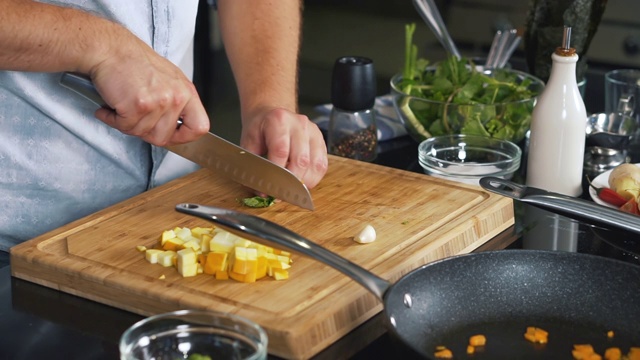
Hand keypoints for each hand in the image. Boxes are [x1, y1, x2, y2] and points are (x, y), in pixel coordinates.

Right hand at [89, 36, 209, 145]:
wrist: (110, 49)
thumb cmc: (135, 62)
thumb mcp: (168, 79)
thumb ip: (177, 103)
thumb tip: (177, 127)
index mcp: (186, 92)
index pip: (199, 127)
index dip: (185, 136)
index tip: (172, 135)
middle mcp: (176, 98)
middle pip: (163, 137)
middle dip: (145, 131)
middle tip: (135, 116)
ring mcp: (158, 102)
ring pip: (141, 133)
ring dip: (127, 123)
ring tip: (123, 105)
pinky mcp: (138, 106)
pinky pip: (124, 126)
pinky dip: (113, 119)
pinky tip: (112, 107)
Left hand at [240, 107, 327, 188]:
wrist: (272, 116)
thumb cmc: (260, 130)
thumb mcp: (249, 143)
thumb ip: (254, 166)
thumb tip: (262, 193)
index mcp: (279, 120)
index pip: (281, 151)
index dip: (276, 174)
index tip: (269, 188)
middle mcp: (299, 124)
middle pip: (301, 160)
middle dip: (290, 182)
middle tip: (280, 194)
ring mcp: (313, 132)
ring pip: (315, 165)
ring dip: (304, 183)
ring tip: (291, 189)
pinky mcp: (321, 141)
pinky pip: (322, 166)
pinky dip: (313, 179)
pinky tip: (302, 182)